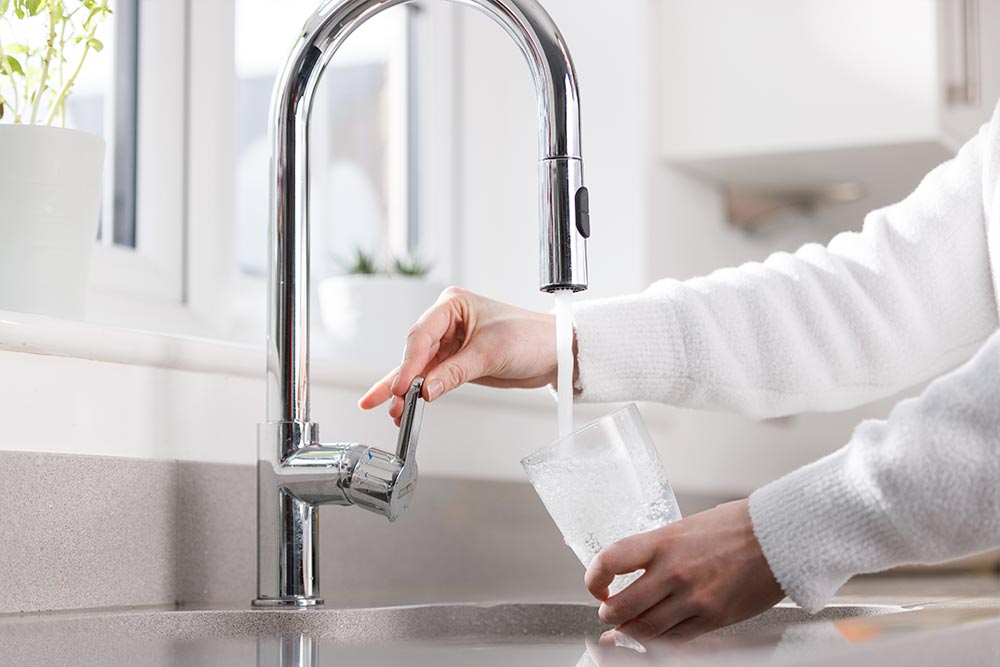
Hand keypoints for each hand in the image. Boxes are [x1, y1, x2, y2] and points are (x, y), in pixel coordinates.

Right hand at [359, 287, 559, 424]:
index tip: (403, 386)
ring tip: (394, 411)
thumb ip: (454, 373)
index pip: (421, 335)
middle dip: (403, 379)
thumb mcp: (490, 354)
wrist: (554, 353)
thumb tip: (427, 389)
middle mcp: (447, 321)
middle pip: (416, 352)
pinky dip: (421, 392)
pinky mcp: (456, 361)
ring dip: (407, 390)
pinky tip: (405, 405)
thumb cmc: (531, 337)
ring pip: (420, 367)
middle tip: (391, 401)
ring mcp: (450, 342)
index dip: (410, 363)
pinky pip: (432, 377)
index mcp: (453, 305)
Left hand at [585, 499, 783, 642]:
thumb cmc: (736, 526)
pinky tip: (656, 635)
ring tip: (627, 628)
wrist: (779, 537)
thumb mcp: (686, 527)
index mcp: (663, 541)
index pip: (610, 560)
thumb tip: (634, 571)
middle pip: (622, 606)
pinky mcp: (713, 618)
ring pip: (645, 629)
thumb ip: (659, 550)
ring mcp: (694, 598)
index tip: (597, 585)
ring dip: (630, 632)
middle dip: (609, 614)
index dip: (594, 578)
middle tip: (609, 612)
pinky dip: (660, 641)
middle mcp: (673, 571)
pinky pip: (675, 639)